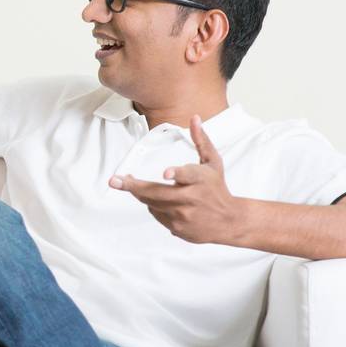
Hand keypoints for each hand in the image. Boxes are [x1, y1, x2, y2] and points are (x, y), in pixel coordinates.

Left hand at [108, 114, 246, 244]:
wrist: (229, 222)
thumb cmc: (217, 189)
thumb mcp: (213, 163)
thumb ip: (201, 141)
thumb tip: (194, 118)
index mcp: (202, 179)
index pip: (189, 174)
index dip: (178, 173)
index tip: (166, 173)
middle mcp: (192, 198)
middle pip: (158, 193)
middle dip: (134, 186)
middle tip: (115, 181)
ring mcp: (184, 215)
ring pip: (152, 203)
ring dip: (140, 193)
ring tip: (132, 183)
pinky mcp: (178, 228)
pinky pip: (156, 214)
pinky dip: (153, 206)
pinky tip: (158, 200)